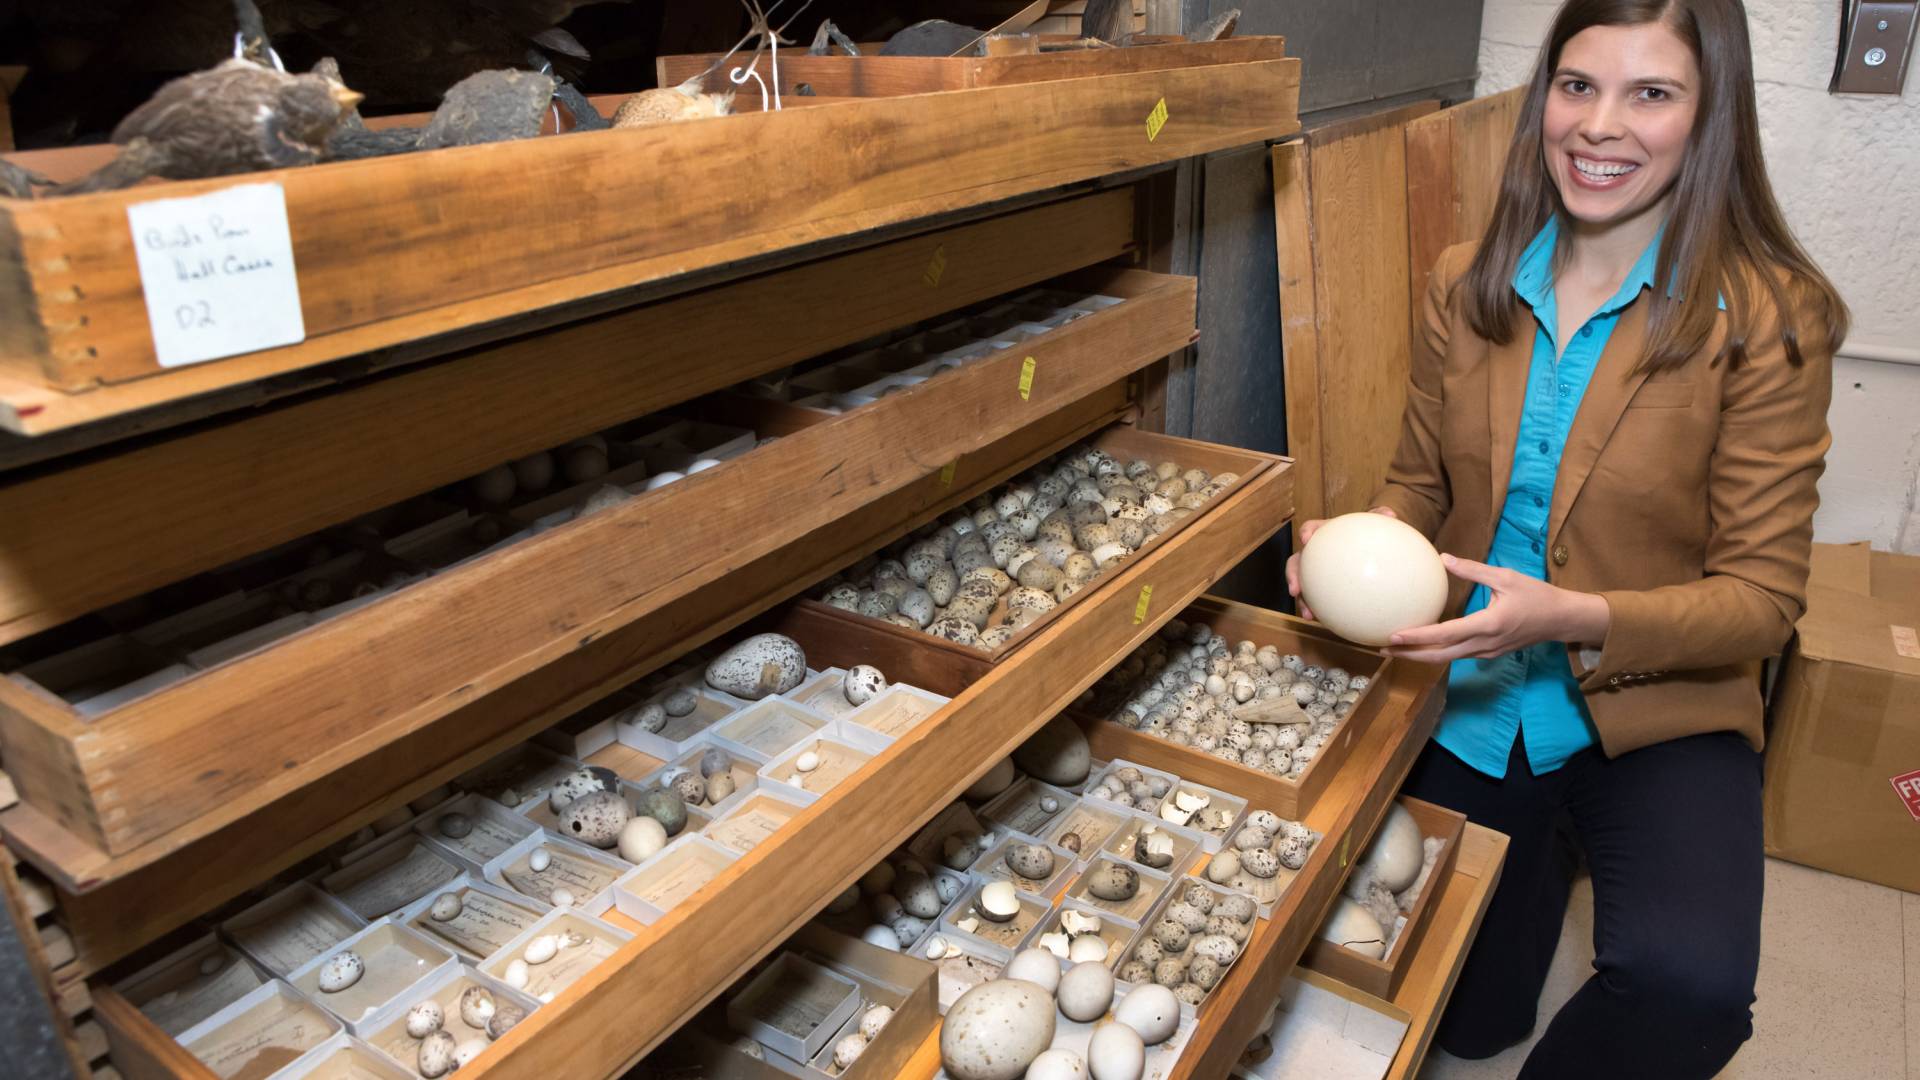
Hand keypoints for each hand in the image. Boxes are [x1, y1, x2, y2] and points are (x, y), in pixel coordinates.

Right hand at [1286, 506, 1396, 621]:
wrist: (1370, 550)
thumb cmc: (1369, 534)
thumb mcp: (1375, 525)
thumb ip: (1380, 517)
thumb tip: (1390, 514)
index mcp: (1324, 535)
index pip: (1311, 530)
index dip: (1306, 533)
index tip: (1306, 539)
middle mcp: (1315, 555)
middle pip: (1296, 563)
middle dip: (1293, 576)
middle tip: (1295, 589)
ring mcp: (1317, 574)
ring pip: (1303, 586)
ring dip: (1302, 601)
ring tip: (1308, 615)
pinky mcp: (1324, 590)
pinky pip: (1319, 601)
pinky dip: (1321, 612)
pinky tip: (1329, 622)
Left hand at [1384, 554, 1609, 663]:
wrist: (1561, 620)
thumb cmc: (1536, 595)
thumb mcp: (1506, 576)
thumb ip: (1473, 570)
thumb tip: (1444, 558)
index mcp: (1488, 624)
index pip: (1446, 634)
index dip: (1418, 637)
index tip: (1394, 635)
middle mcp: (1484, 643)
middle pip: (1440, 656)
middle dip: (1409, 654)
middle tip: (1382, 647)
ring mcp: (1486, 652)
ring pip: (1447, 659)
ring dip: (1420, 655)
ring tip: (1396, 648)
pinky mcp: (1489, 653)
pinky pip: (1457, 655)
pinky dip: (1437, 652)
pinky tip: (1422, 644)